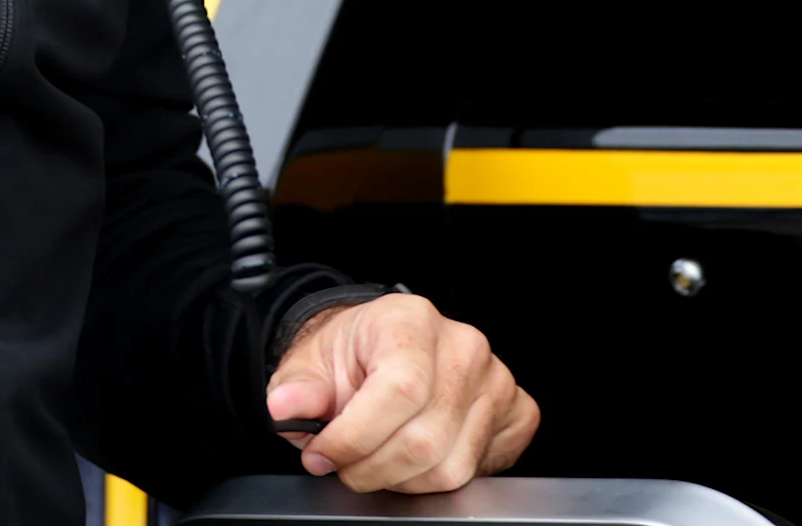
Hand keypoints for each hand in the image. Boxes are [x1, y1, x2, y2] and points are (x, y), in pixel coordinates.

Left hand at [264, 291, 538, 494]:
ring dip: (402, 480)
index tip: (324, 455)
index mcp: (411, 321)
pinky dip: (438, 478)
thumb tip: (286, 408)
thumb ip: (297, 388)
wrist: (381, 351)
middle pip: (424, 439)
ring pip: (451, 466)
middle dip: (371, 468)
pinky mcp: (515, 411)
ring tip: (375, 461)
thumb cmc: (352, 355)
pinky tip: (414, 458)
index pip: (398, 391)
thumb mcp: (311, 363)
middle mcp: (462, 346)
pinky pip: (481, 470)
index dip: (356, 437)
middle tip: (344, 465)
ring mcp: (496, 380)